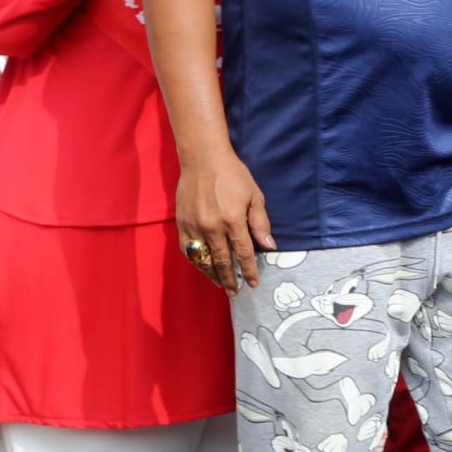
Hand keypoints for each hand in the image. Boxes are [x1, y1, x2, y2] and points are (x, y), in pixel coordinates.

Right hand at [177, 152, 274, 291]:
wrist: (203, 160)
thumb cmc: (233, 176)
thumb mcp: (255, 197)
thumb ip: (261, 224)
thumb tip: (269, 246)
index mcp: (233, 221)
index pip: (244, 253)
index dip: (249, 271)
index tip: (253, 283)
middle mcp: (212, 227)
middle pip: (222, 261)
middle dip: (230, 279)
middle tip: (235, 291)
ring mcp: (194, 227)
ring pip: (203, 259)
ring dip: (212, 274)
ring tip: (221, 284)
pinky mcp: (182, 224)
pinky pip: (188, 250)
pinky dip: (196, 262)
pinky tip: (203, 267)